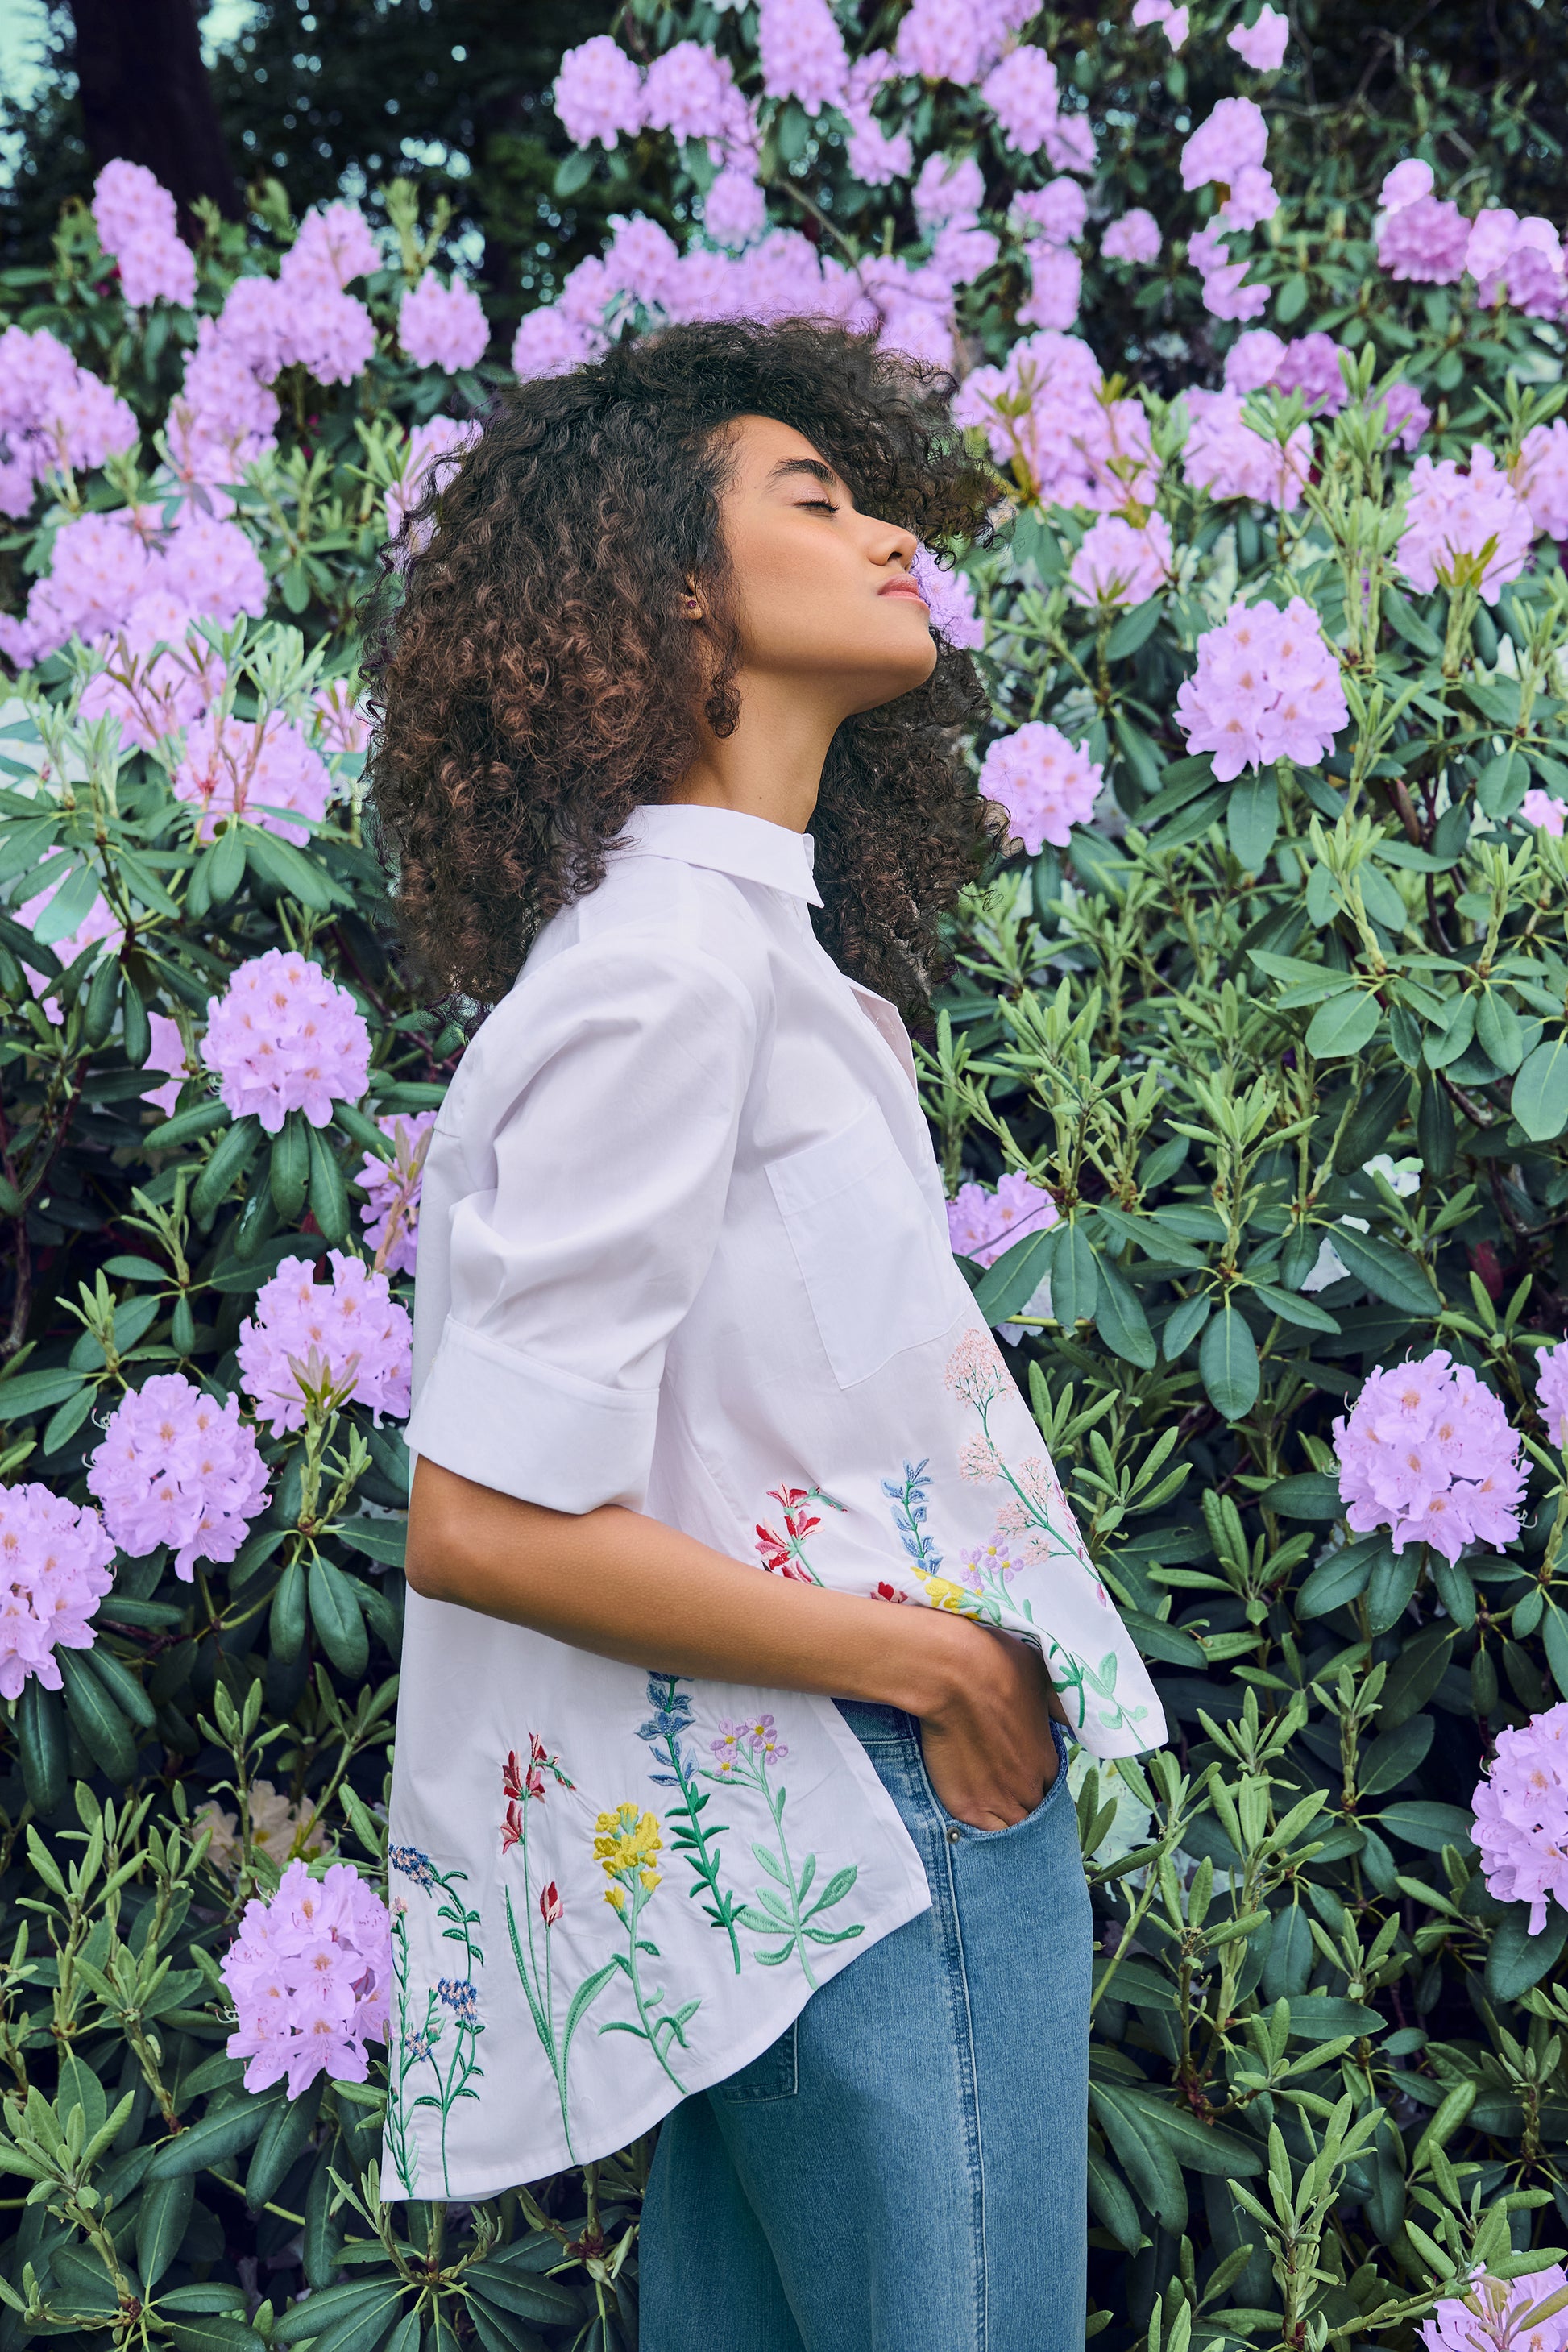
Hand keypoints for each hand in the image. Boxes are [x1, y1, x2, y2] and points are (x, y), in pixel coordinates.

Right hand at [915, 1623, 1062, 1830]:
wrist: (955, 1674)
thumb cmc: (999, 1667)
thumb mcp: (1043, 1679)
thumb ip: (1057, 1706)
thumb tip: (1073, 1717)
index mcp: (1048, 1759)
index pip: (1051, 1788)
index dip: (1038, 1785)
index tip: (1024, 1777)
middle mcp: (1030, 1787)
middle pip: (1034, 1813)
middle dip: (1024, 1806)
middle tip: (1004, 1795)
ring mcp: (999, 1800)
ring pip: (1013, 1831)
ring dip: (1007, 1825)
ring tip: (990, 1812)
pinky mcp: (968, 1807)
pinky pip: (984, 1836)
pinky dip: (984, 1835)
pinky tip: (977, 1828)